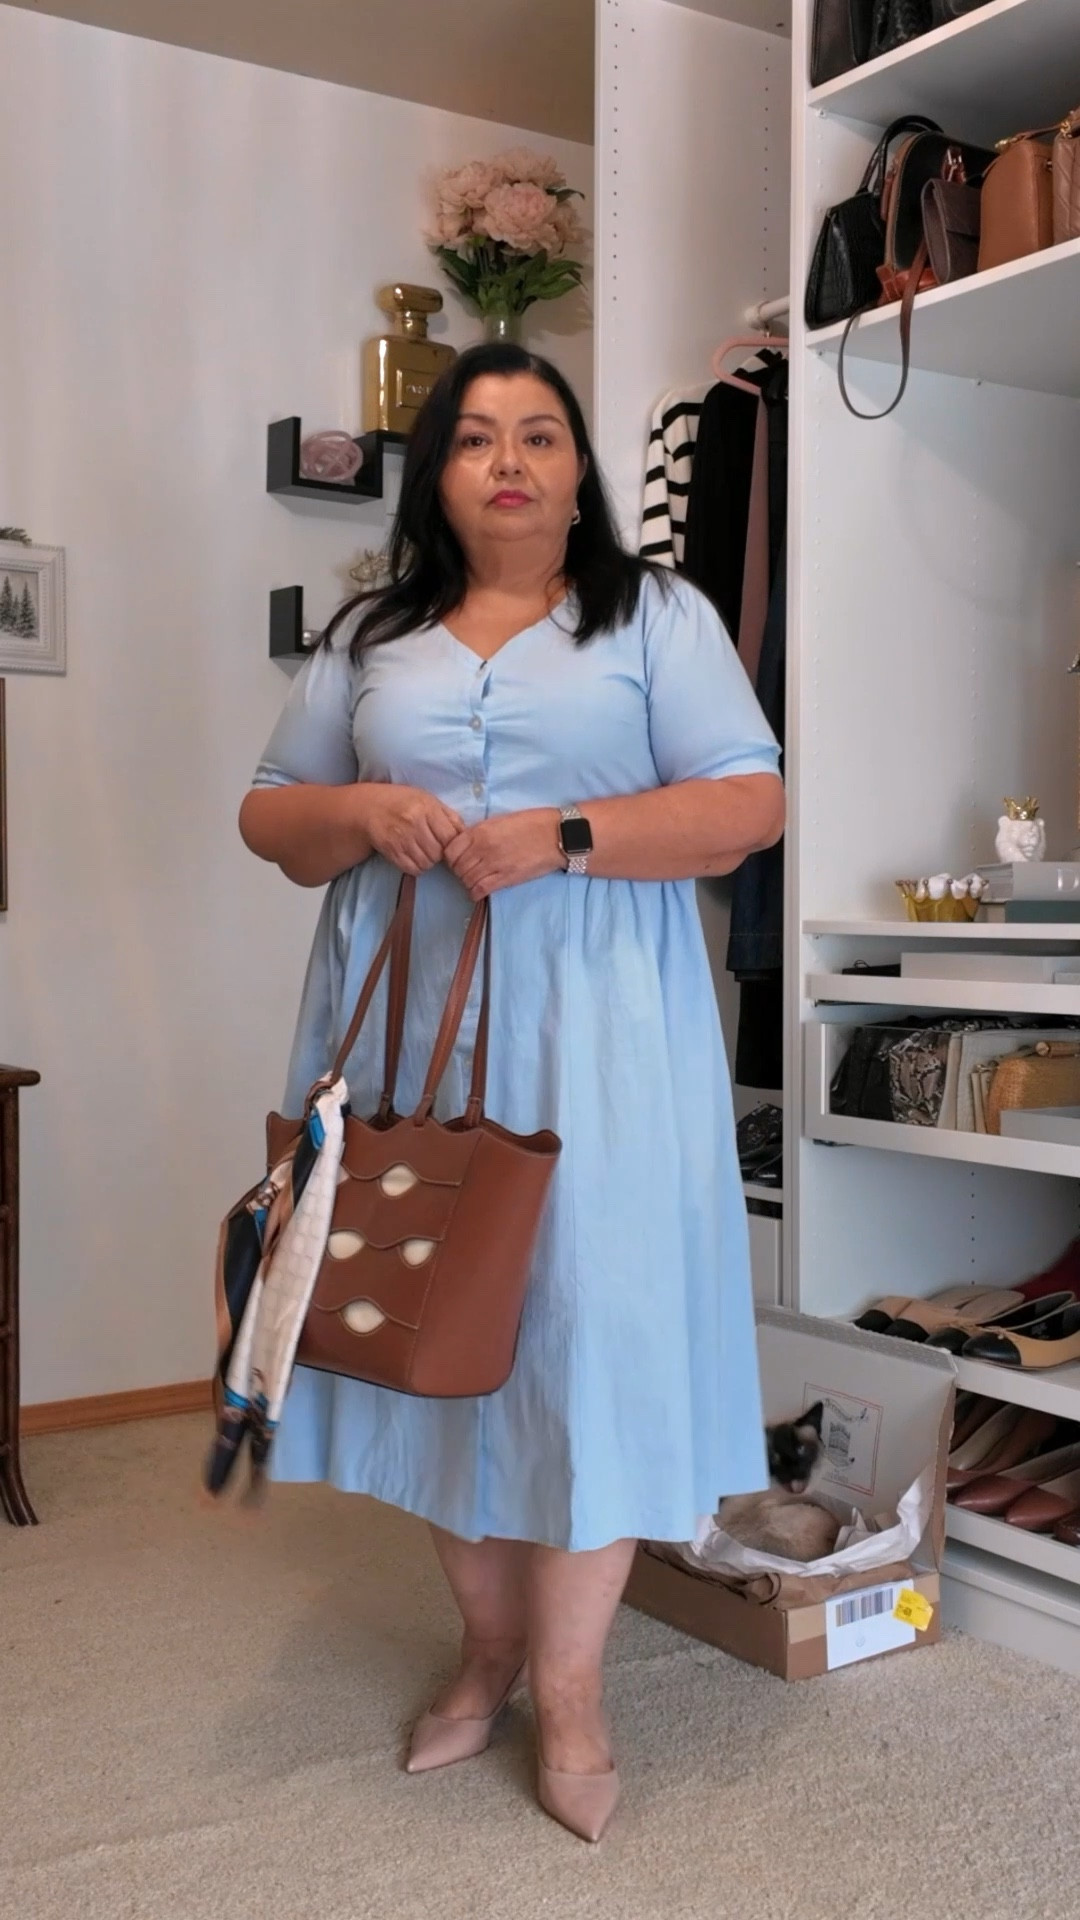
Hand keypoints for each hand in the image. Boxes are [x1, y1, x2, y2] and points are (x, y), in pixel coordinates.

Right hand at [359, 785, 464, 875]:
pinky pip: (413, 869)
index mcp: (427, 808)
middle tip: (433, 847)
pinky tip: (413, 856)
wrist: (370, 807)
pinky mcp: (391, 851)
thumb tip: (466, 833)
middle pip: (439, 853)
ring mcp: (401, 838)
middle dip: (440, 853)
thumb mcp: (428, 800)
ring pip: (427, 863)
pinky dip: (416, 867)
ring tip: (422, 851)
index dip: (452, 843)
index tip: (447, 843)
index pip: (451, 836)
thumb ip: (448, 815)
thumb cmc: (403, 802)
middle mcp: (414, 823)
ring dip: (428, 861)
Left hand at [444, 809, 561, 900]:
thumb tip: (466, 843)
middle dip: (459, 870)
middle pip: (457, 867)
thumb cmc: (532, 823)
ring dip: (467, 881)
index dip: (452, 856)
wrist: (556, 836)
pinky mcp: (505, 878)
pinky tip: (479, 889)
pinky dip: (474, 892)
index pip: (450, 850)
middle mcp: (483, 848)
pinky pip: (479, 890)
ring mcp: (493, 864)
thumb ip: (480, 832)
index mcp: (480, 831)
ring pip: (465, 880)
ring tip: (476, 879)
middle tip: (468, 870)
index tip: (459, 858)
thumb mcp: (500, 820)